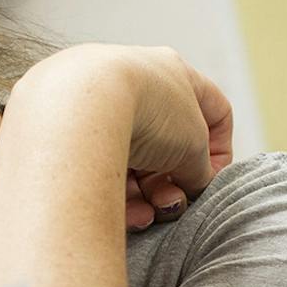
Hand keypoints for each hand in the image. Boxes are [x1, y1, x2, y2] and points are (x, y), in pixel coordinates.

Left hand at [22, 44, 234, 230]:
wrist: (77, 110)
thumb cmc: (145, 113)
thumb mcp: (193, 145)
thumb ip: (201, 166)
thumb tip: (193, 183)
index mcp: (171, 71)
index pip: (212, 109)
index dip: (219, 149)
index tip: (209, 180)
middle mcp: (130, 82)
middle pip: (165, 143)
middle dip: (172, 182)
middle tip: (171, 204)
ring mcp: (96, 104)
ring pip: (131, 160)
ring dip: (145, 195)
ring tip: (145, 216)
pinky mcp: (66, 129)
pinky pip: (98, 165)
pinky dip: (113, 191)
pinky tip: (121, 212)